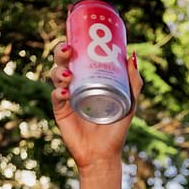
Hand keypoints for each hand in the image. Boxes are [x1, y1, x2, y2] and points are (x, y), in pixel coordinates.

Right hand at [50, 42, 142, 170]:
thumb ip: (133, 82)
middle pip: (62, 61)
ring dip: (59, 70)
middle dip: (62, 51)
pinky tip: (65, 91)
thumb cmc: (115, 130)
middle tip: (70, 49)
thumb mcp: (129, 104)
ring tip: (68, 74)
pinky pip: (55, 97)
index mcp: (88, 79)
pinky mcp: (60, 112)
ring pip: (55, 75)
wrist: (104, 155)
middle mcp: (75, 85)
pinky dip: (58, 91)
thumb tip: (132, 55)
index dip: (74, 41)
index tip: (77, 33)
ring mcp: (66, 97)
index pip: (78, 55)